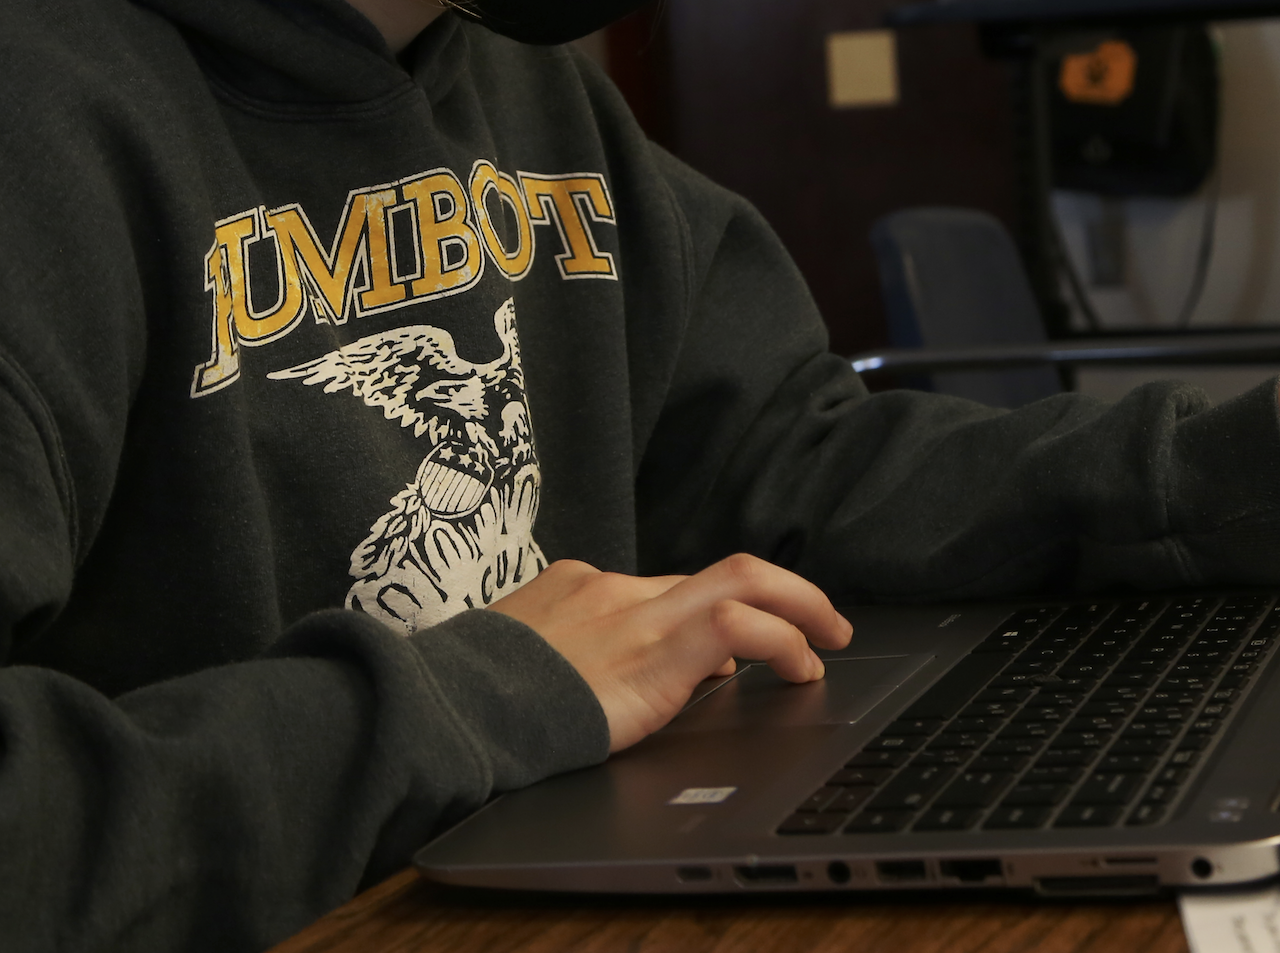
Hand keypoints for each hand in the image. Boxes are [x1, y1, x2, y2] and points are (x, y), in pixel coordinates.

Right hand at [485, 554, 853, 751]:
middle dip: (779, 592)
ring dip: (799, 608)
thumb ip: (570, 663)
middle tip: (820, 621)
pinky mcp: (653, 643)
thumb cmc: (470, 701)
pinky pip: (743, 623)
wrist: (450, 705)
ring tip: (829, 641)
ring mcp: (633, 609)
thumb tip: (619, 685)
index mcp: (573, 589)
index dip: (710, 621)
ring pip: (742, 580)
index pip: (662, 593)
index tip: (732, 653)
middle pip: (715, 575)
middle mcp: (609, 587)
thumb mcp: (520, 668)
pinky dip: (785, 640)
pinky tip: (801, 670)